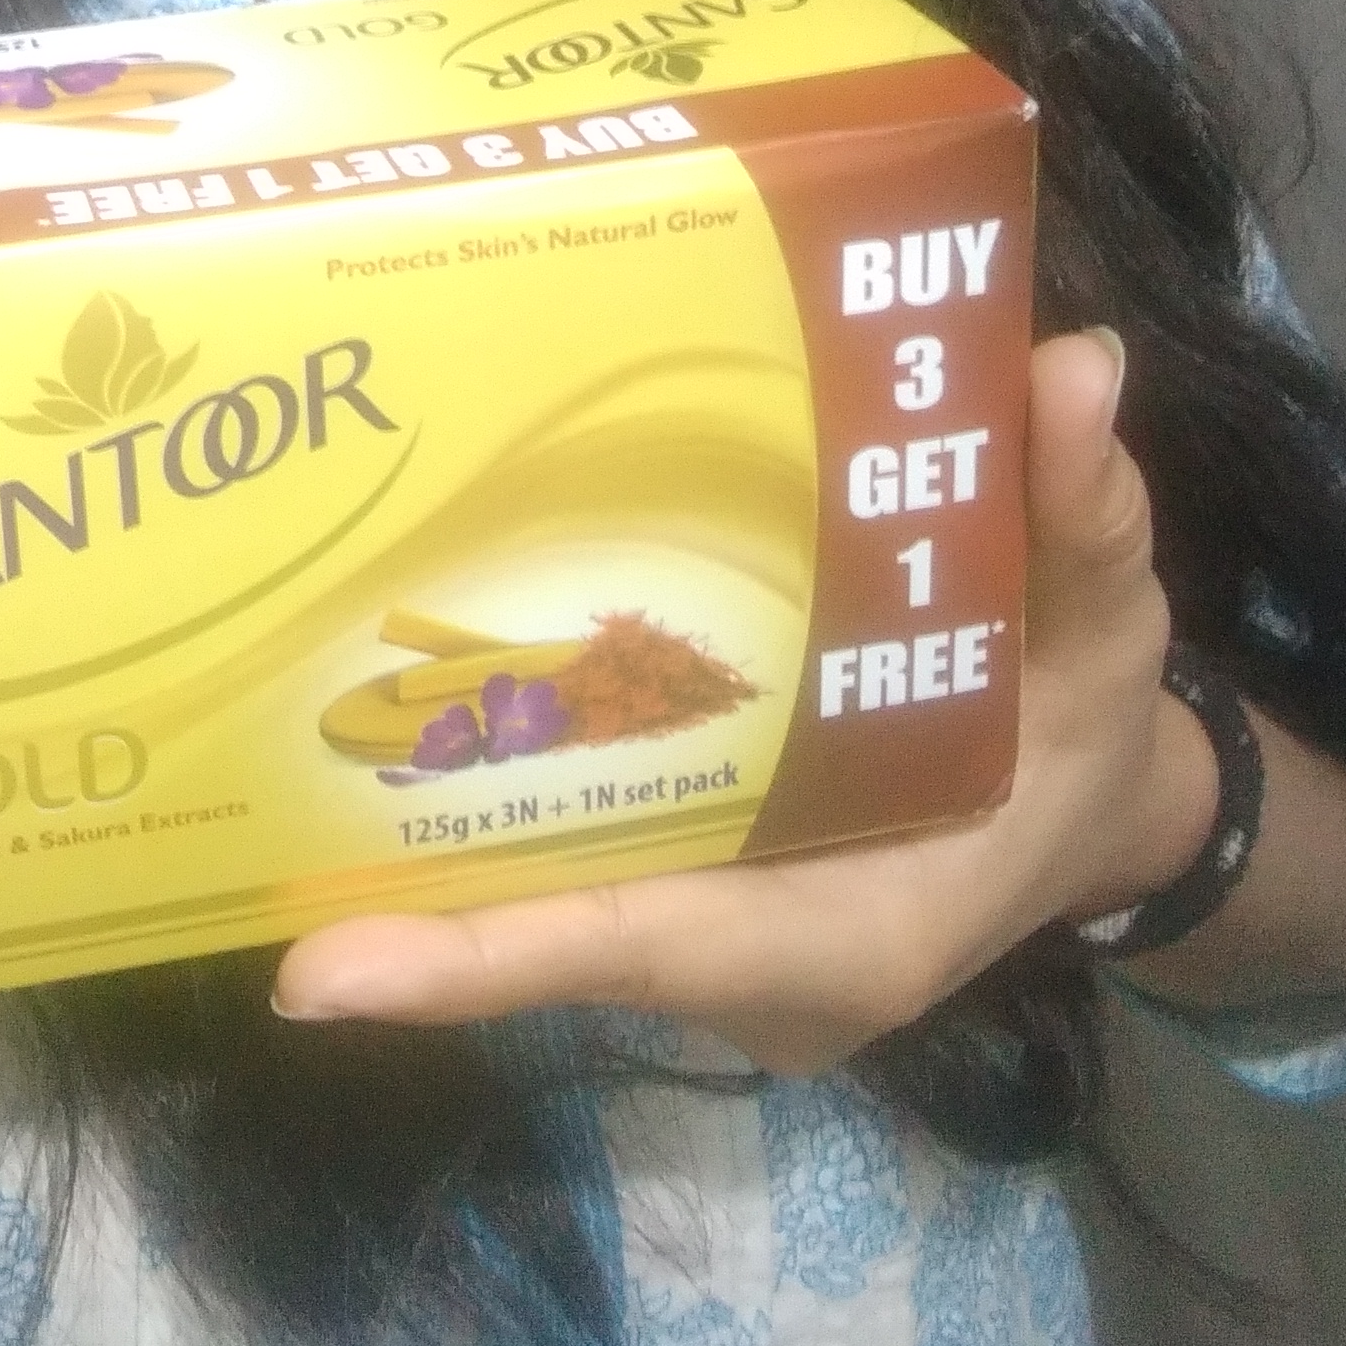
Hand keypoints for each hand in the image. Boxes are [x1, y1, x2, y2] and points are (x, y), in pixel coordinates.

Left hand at [271, 329, 1218, 1070]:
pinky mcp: (675, 861)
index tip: (320, 977)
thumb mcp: (1105, 626)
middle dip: (401, 884)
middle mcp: (743, 949)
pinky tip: (372, 691)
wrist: (1085, 797)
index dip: (484, 961)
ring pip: (534, 885)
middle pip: (547, 920)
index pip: (641, 944)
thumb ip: (1080, 515)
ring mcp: (699, 916)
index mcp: (841, 927)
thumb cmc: (1084, 721)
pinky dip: (477, 786)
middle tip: (240, 791)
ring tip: (253, 724)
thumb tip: (1073, 368)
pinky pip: (559, 839)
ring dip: (411, 827)